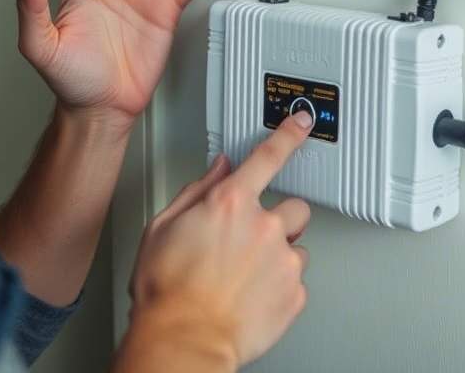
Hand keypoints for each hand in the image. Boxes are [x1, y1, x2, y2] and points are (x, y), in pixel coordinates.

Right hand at [123, 112, 314, 368]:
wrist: (183, 340)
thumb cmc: (166, 291)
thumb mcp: (163, 228)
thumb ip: (197, 190)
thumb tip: (218, 169)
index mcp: (231, 203)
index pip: (268, 156)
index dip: (289, 135)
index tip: (302, 123)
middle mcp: (263, 226)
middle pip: (294, 207)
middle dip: (279, 220)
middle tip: (254, 241)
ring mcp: (283, 261)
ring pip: (297, 246)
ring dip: (279, 255)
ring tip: (248, 276)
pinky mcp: (294, 294)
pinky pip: (296, 282)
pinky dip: (279, 287)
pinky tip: (253, 296)